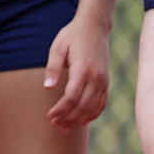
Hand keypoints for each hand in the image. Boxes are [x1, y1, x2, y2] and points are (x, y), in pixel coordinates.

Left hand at [43, 13, 110, 129]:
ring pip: (93, 108)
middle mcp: (96, 78)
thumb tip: (47, 88)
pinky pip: (102, 103)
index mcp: (82, 70)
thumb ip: (53, 68)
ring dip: (79, 120)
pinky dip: (93, 114)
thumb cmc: (72, 36)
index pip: (71, 98)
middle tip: (55, 124)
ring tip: (65, 127)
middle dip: (68, 118)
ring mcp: (103, 81)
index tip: (49, 115)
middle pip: (82, 106)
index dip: (60, 110)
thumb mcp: (58, 47)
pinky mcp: (106, 82)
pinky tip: (82, 121)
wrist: (94, 26)